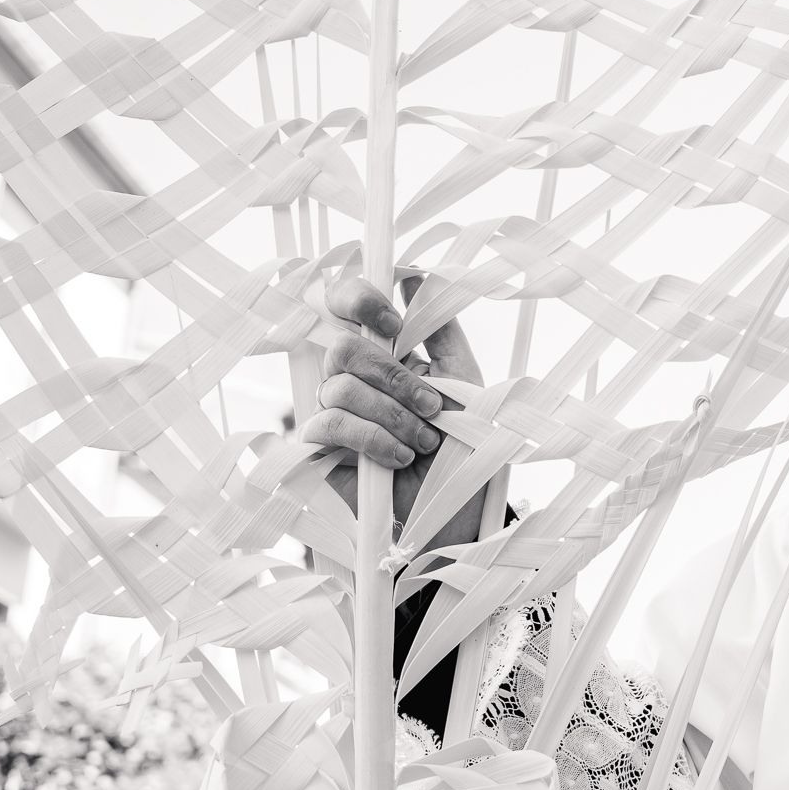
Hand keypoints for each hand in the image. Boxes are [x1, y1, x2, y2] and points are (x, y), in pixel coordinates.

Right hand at [300, 273, 480, 517]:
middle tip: (431, 406)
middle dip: (394, 376)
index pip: (345, 304)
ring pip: (339, 386)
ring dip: (392, 414)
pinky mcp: (321, 450)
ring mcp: (335, 413)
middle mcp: (354, 378)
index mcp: (386, 354)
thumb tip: (415, 278)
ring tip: (424, 442)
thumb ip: (442, 332)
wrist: (460, 511)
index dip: (357, 298)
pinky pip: (330, 424)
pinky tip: (400, 457)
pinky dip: (373, 438)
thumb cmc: (467, 449)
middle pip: (342, 347)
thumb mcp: (467, 383)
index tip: (394, 323)